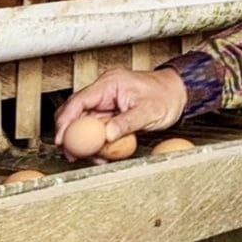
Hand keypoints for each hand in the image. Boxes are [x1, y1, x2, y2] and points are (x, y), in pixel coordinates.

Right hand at [54, 68, 187, 158]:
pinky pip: (97, 128)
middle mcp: (104, 91)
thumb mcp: (149, 111)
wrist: (181, 93)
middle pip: (75, 112)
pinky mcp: (111, 112)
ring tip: (94, 157)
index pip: (78, 101)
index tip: (61, 140)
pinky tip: (103, 154)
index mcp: (110, 83)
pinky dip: (97, 141)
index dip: (66, 121)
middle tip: (72, 154)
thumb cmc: (167, 95)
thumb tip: (106, 135)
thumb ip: (127, 123)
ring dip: (86, 141)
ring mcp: (107, 102)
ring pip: (85, 123)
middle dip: (71, 134)